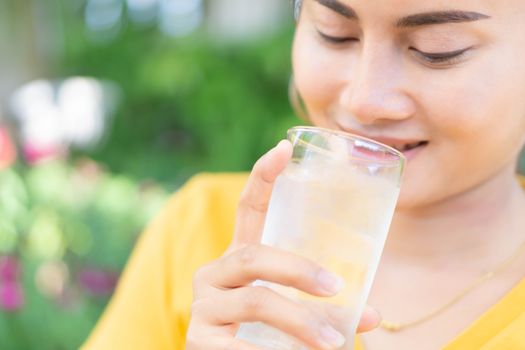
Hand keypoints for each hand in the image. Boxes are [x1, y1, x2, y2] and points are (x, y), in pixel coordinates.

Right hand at [186, 140, 380, 349]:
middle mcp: (214, 274)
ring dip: (299, 320)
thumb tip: (373, 314)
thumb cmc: (267, 335)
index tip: (285, 147)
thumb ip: (327, 308)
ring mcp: (203, 305)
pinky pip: (240, 342)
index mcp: (240, 259)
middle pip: (254, 256)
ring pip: (256, 300)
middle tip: (335, 288)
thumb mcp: (295, 312)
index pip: (247, 208)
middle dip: (298, 270)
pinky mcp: (198, 339)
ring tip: (332, 342)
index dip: (263, 176)